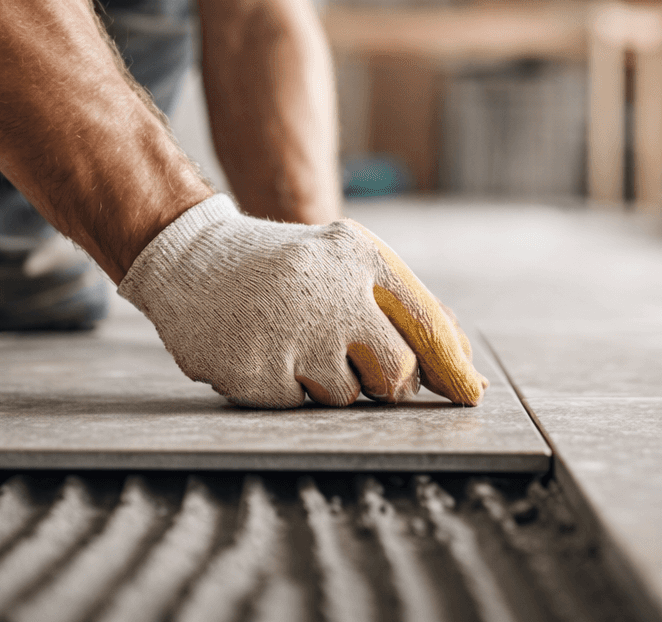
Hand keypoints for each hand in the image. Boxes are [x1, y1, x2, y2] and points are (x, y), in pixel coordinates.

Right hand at [117, 195, 487, 408]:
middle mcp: (334, 294)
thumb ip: (407, 310)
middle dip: (382, 379)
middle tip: (347, 356)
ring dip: (327, 381)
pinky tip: (263, 349)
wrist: (193, 261)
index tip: (469, 394)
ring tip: (291, 339)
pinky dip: (287, 387)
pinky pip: (299, 404)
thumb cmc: (285, 268)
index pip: (425, 323)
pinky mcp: (262, 372)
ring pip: (348, 395)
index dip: (450, 366)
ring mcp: (296, 335)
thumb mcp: (346, 264)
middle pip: (398, 372)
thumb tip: (468, 374)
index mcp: (361, 257)